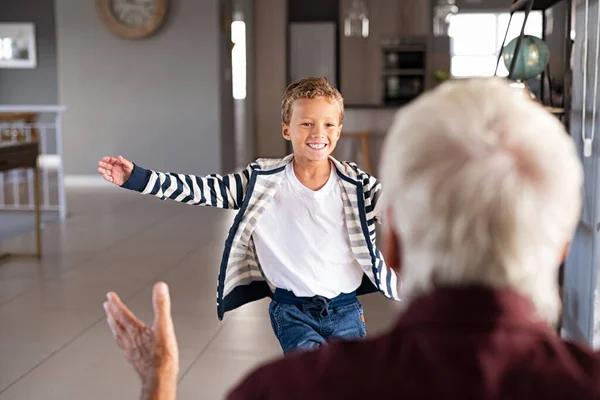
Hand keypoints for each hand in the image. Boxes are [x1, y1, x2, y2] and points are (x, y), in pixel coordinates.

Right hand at [98, 155, 133, 185]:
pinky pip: (109, 178)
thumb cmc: (132, 171)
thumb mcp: (129, 165)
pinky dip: (106, 177)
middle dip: (103, 164)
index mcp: (118, 164)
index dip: (107, 159)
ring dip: (102, 170)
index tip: (104, 158)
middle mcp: (114, 168)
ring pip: (106, 172)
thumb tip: (120, 157)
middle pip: (107, 165)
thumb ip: (124, 161)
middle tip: (100, 163)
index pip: (111, 160)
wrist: (135, 179)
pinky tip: (104, 175)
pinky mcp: (114, 179)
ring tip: (99, 169)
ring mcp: (113, 174)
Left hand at [104, 282, 178, 397]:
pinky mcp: (133, 359)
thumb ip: (161, 305)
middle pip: (117, 323)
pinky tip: (121, 342)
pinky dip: (119, 340)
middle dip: (111, 313)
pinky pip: (122, 346)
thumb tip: (160, 287)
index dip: (116, 303)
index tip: (109, 296)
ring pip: (118, 335)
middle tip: (106, 305)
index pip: (122, 313)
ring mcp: (130, 350)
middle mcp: (130, 339)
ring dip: (113, 325)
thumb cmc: (162, 355)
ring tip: (110, 320)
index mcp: (136, 330)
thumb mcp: (165, 326)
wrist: (159, 377)